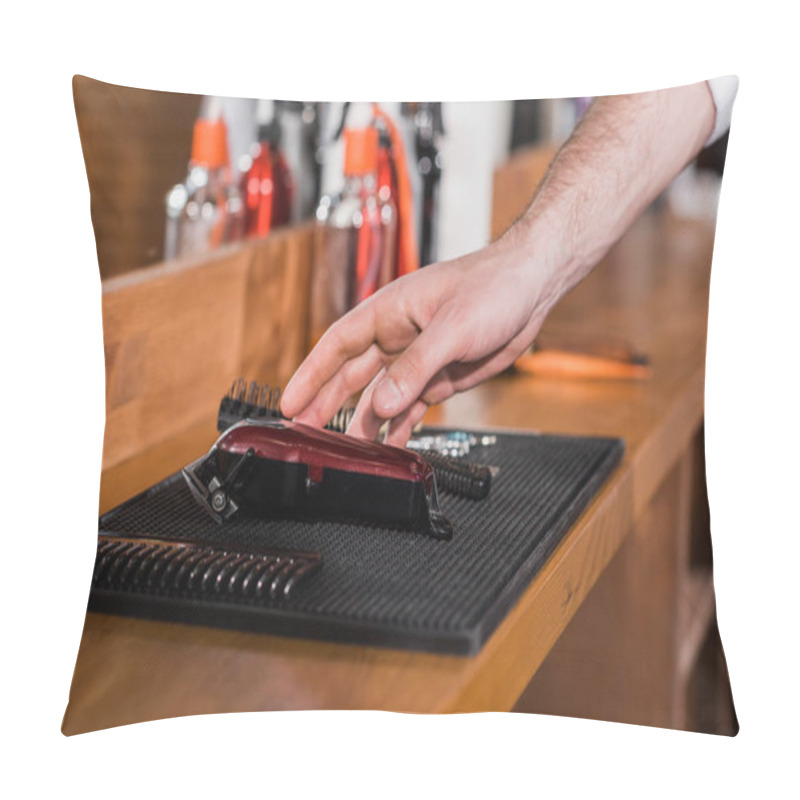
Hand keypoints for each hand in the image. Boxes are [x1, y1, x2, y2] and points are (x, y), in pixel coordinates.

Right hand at [281, 231, 557, 444]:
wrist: (533, 286)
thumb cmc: (492, 286)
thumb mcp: (453, 327)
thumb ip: (416, 367)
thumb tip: (384, 404)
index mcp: (389, 313)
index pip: (337, 345)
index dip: (311, 374)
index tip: (290, 402)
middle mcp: (398, 337)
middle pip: (351, 377)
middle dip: (328, 405)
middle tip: (306, 433)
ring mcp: (418, 360)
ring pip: (381, 397)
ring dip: (364, 423)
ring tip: (345, 451)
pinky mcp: (439, 377)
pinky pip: (411, 407)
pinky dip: (399, 427)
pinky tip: (387, 447)